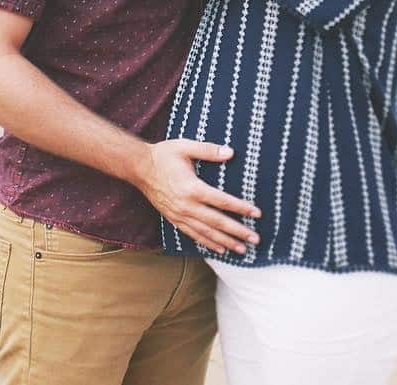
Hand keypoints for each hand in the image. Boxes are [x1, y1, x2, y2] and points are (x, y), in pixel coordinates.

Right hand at [134, 139, 260, 254]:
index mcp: (192, 188)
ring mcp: (180, 215)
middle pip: (217, 222)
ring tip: (242, 250)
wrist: (139, 168)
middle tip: (255, 239)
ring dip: (225, 242)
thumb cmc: (164, 155)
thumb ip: (208, 150)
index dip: (240, 208)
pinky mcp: (174, 219)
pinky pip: (193, 235)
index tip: (256, 214)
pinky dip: (207, 243)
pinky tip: (219, 249)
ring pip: (206, 233)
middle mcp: (187, 206)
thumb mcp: (185, 146)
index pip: (222, 201)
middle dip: (238, 232)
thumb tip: (231, 152)